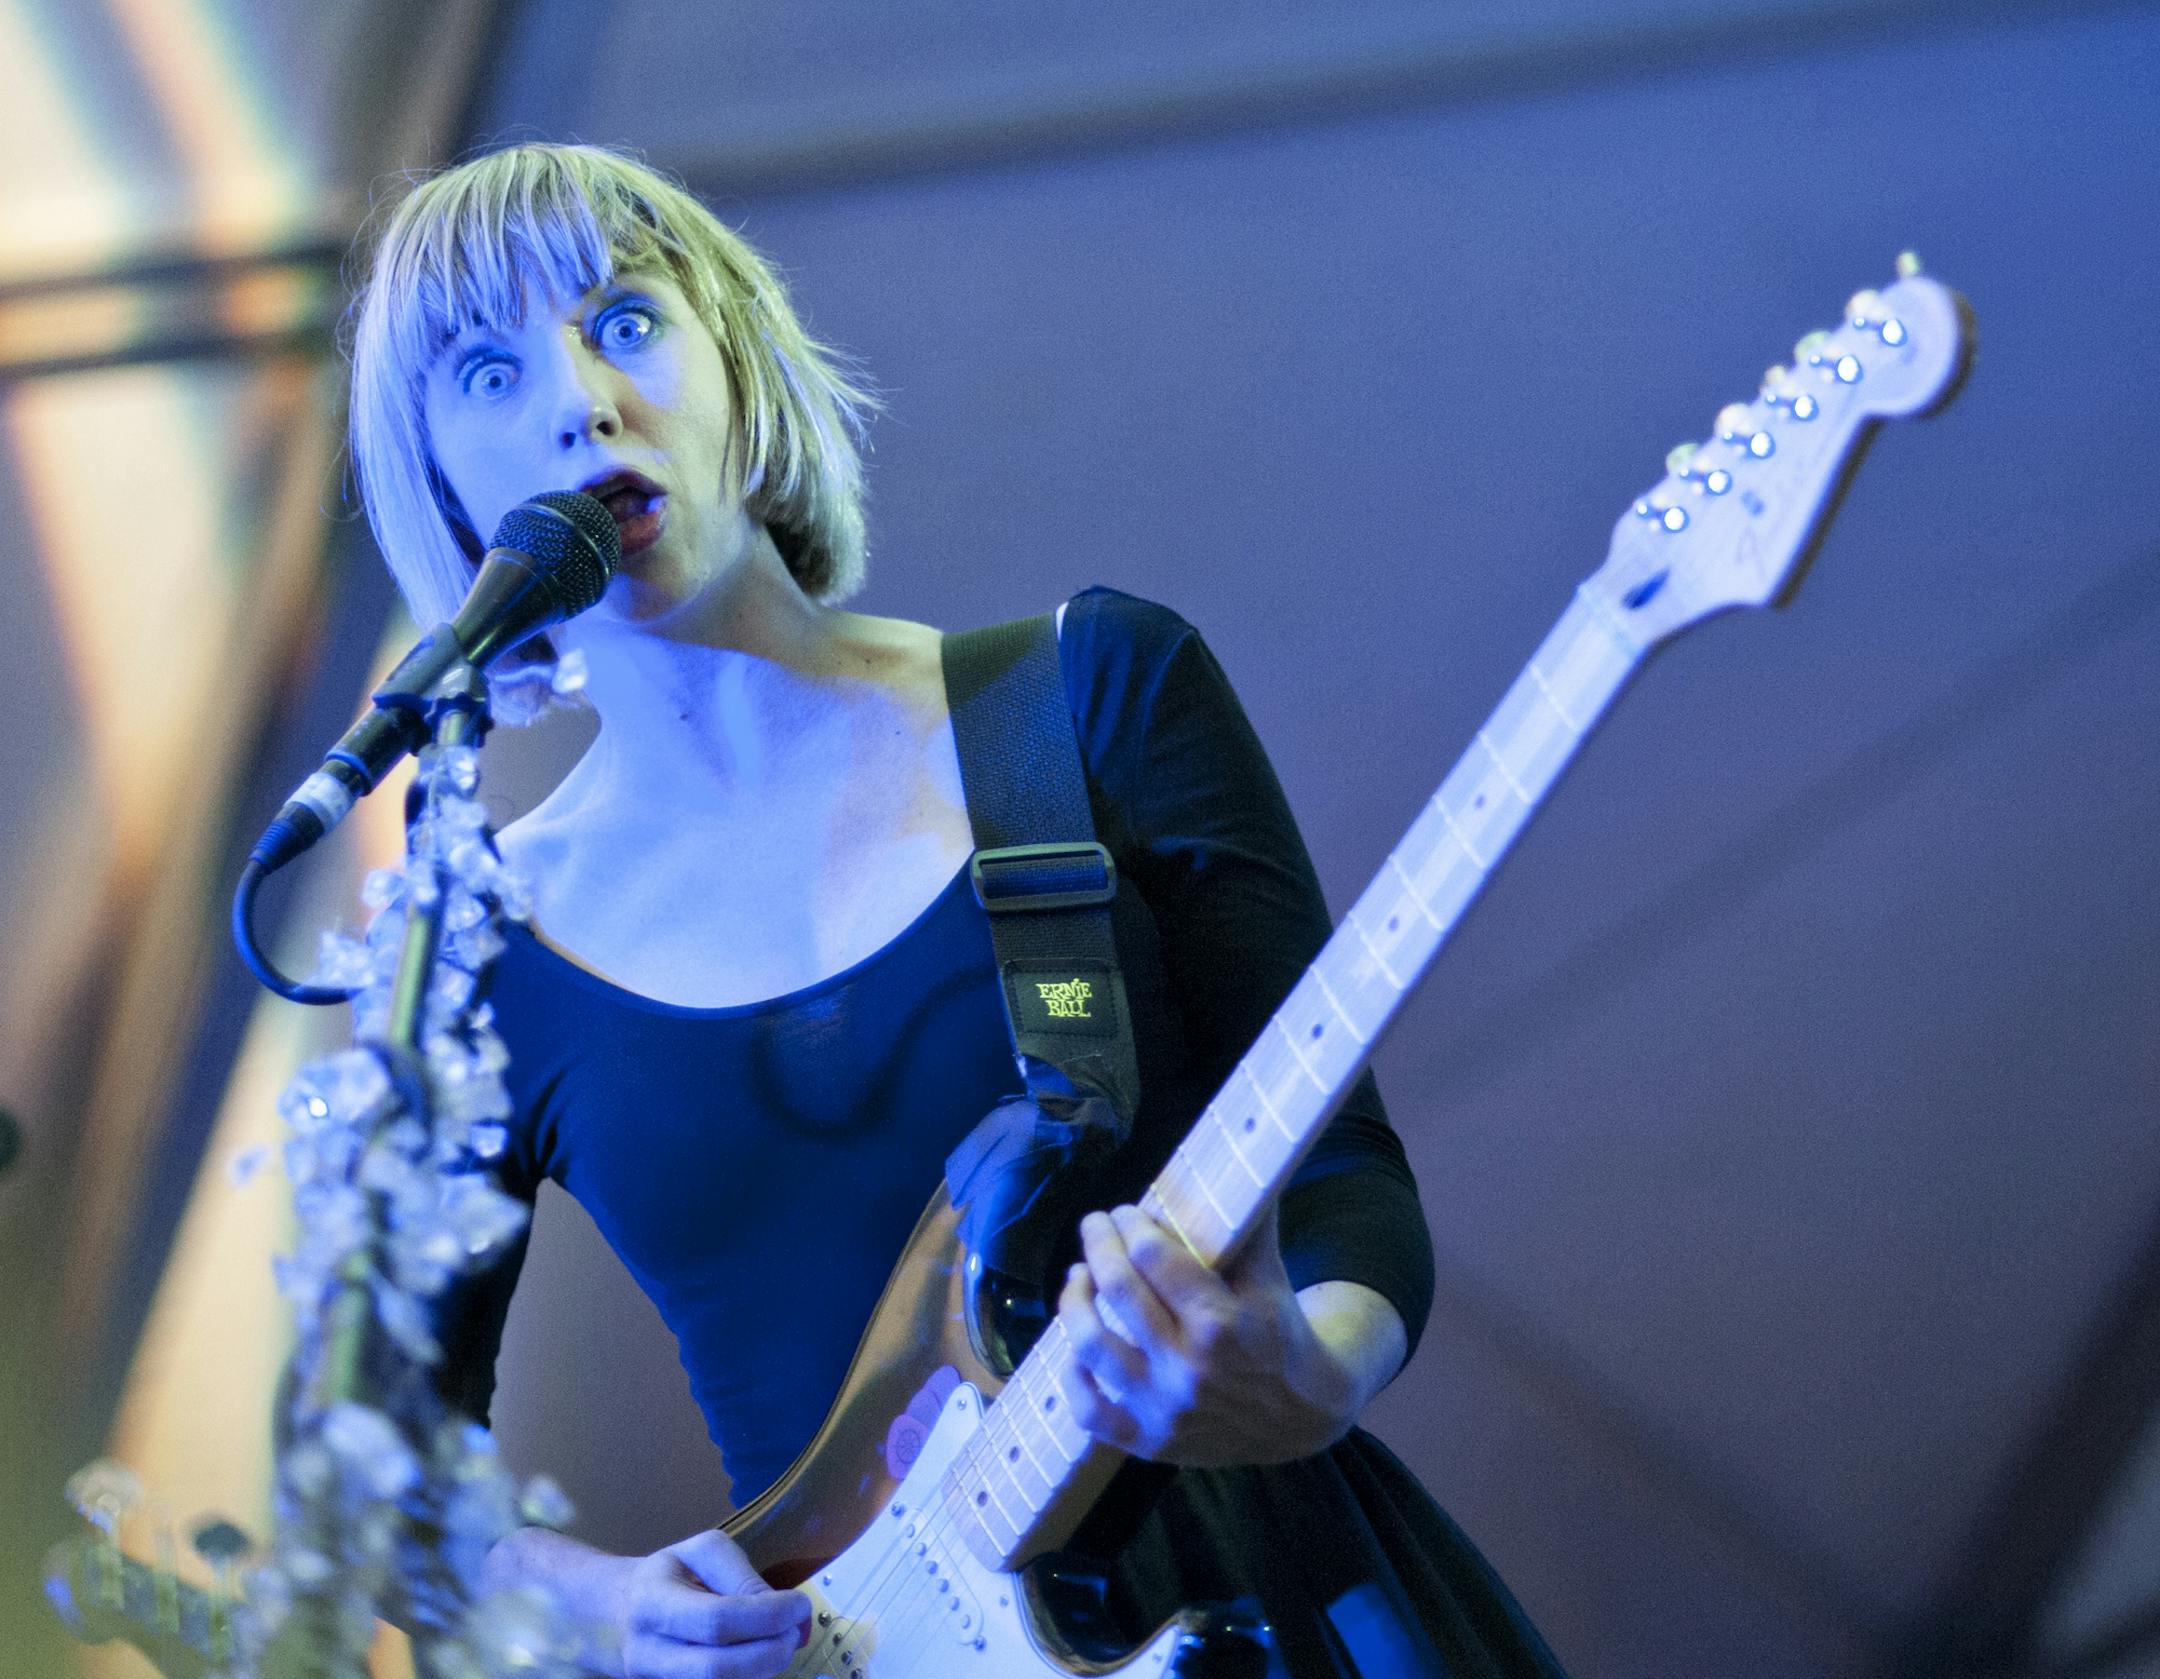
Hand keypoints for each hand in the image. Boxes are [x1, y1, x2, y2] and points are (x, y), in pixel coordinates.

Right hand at [607, 1529, 808, 1678]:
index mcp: (653, 1602)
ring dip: (763, 1671)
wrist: (617, 1613)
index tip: (799, 1605)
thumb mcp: (699, 1553)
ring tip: (777, 1643)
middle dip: (770, 1653)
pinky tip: (757, 1660)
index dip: (767, 1616)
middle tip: (793, 1632)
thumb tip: (793, 1616)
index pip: (716, 1619)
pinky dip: (749, 1678)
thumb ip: (744, 1578)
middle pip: (717, 1669)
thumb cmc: (668, 1576)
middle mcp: (647, 1652)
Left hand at [1058, 1203, 1364, 1466]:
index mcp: (1221, 1322)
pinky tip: (1075, 1346)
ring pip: (1090, 1345)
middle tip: (1095, 1226)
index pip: (1151, 1256)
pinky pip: (1088, 1410)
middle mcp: (1188, 1367)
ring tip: (1078, 1277)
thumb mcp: (1271, 1276)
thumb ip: (1247, 1221)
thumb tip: (1237, 1152)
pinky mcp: (1147, 1442)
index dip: (1129, 1224)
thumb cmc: (1278, 1333)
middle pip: (1117, 1289)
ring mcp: (1163, 1409)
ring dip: (1075, 1300)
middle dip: (1097, 1245)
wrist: (1301, 1418)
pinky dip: (1072, 1375)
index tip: (1124, 1212)